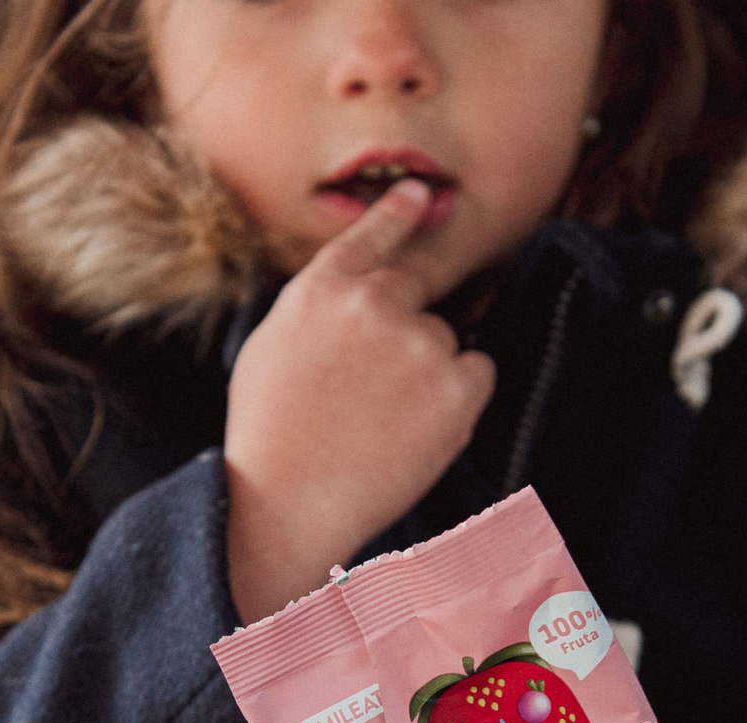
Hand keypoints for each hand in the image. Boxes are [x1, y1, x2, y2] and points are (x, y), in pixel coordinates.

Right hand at [224, 179, 494, 623]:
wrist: (287, 505)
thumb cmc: (270, 439)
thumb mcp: (269, 350)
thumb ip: (317, 309)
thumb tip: (355, 295)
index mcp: (321, 289)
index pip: (371, 237)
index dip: (399, 214)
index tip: (422, 193)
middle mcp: (373, 303)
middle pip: (414, 292)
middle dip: (403, 329)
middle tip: (373, 389)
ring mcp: (419, 342)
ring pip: (444, 340)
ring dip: (427, 372)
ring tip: (381, 424)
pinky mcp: (456, 387)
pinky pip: (478, 374)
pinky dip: (458, 400)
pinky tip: (416, 431)